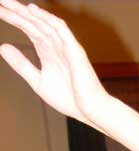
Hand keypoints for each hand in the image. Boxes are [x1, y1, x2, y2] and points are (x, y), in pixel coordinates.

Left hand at [0, 1, 109, 125]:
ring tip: (9, 3)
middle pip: (33, 23)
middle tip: (0, 1)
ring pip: (44, 23)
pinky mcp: (75, 50)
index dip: (13, 19)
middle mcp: (56, 45)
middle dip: (16, 12)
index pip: (28, 29)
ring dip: (27, 12)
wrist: (90, 111)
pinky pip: (61, 30)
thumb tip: (2, 47)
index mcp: (47, 52)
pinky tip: (32, 10)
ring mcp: (65, 46)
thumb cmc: (70, 99)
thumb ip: (21, 64)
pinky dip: (47, 19)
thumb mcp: (38, 81)